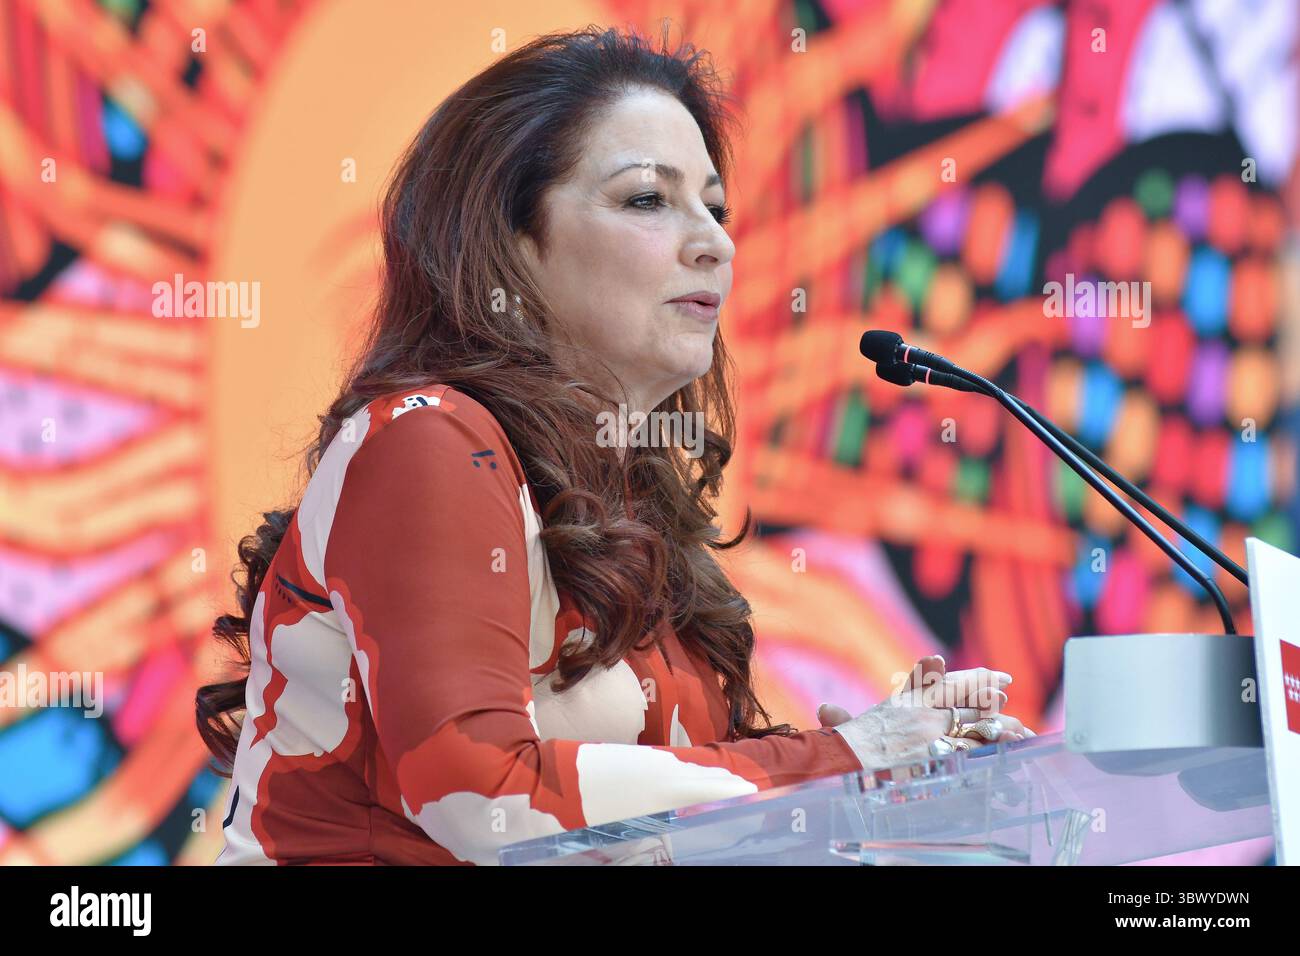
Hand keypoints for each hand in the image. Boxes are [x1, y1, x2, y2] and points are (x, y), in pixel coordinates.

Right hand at [818, 656, 1036, 768]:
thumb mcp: (883, 708)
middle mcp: (922, 711)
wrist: (845, 760)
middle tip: (1005, 697)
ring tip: (1013, 723)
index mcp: (910, 697)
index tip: (1000, 677)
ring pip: (974, 725)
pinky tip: (1002, 750)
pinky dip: (989, 750)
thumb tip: (922, 664)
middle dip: (991, 698)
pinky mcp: (935, 757)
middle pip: (969, 700)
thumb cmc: (855, 741)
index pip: (953, 681)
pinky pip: (970, 751)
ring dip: (997, 724)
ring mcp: (930, 734)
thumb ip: (907, 685)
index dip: (980, 678)